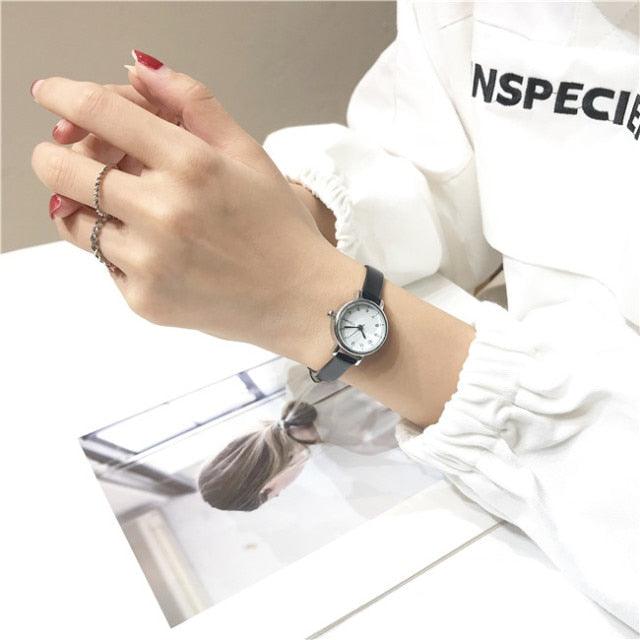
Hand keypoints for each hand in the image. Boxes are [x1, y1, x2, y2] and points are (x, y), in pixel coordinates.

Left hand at [30, 52, 354, 359]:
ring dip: (85, 204)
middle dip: (56, 153)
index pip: (99, 112)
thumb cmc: (278, 226)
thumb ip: (193, 103)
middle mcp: (163, 212)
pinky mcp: (144, 300)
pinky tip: (158, 251)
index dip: (63, 95)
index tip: (51, 94)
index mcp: (192, 165)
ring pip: (74, 219)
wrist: (299, 299)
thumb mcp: (247, 153)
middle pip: (61, 167)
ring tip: (123, 208)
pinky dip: (118, 249)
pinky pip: (103, 262)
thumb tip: (139, 69)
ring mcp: (149, 261)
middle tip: (69, 154)